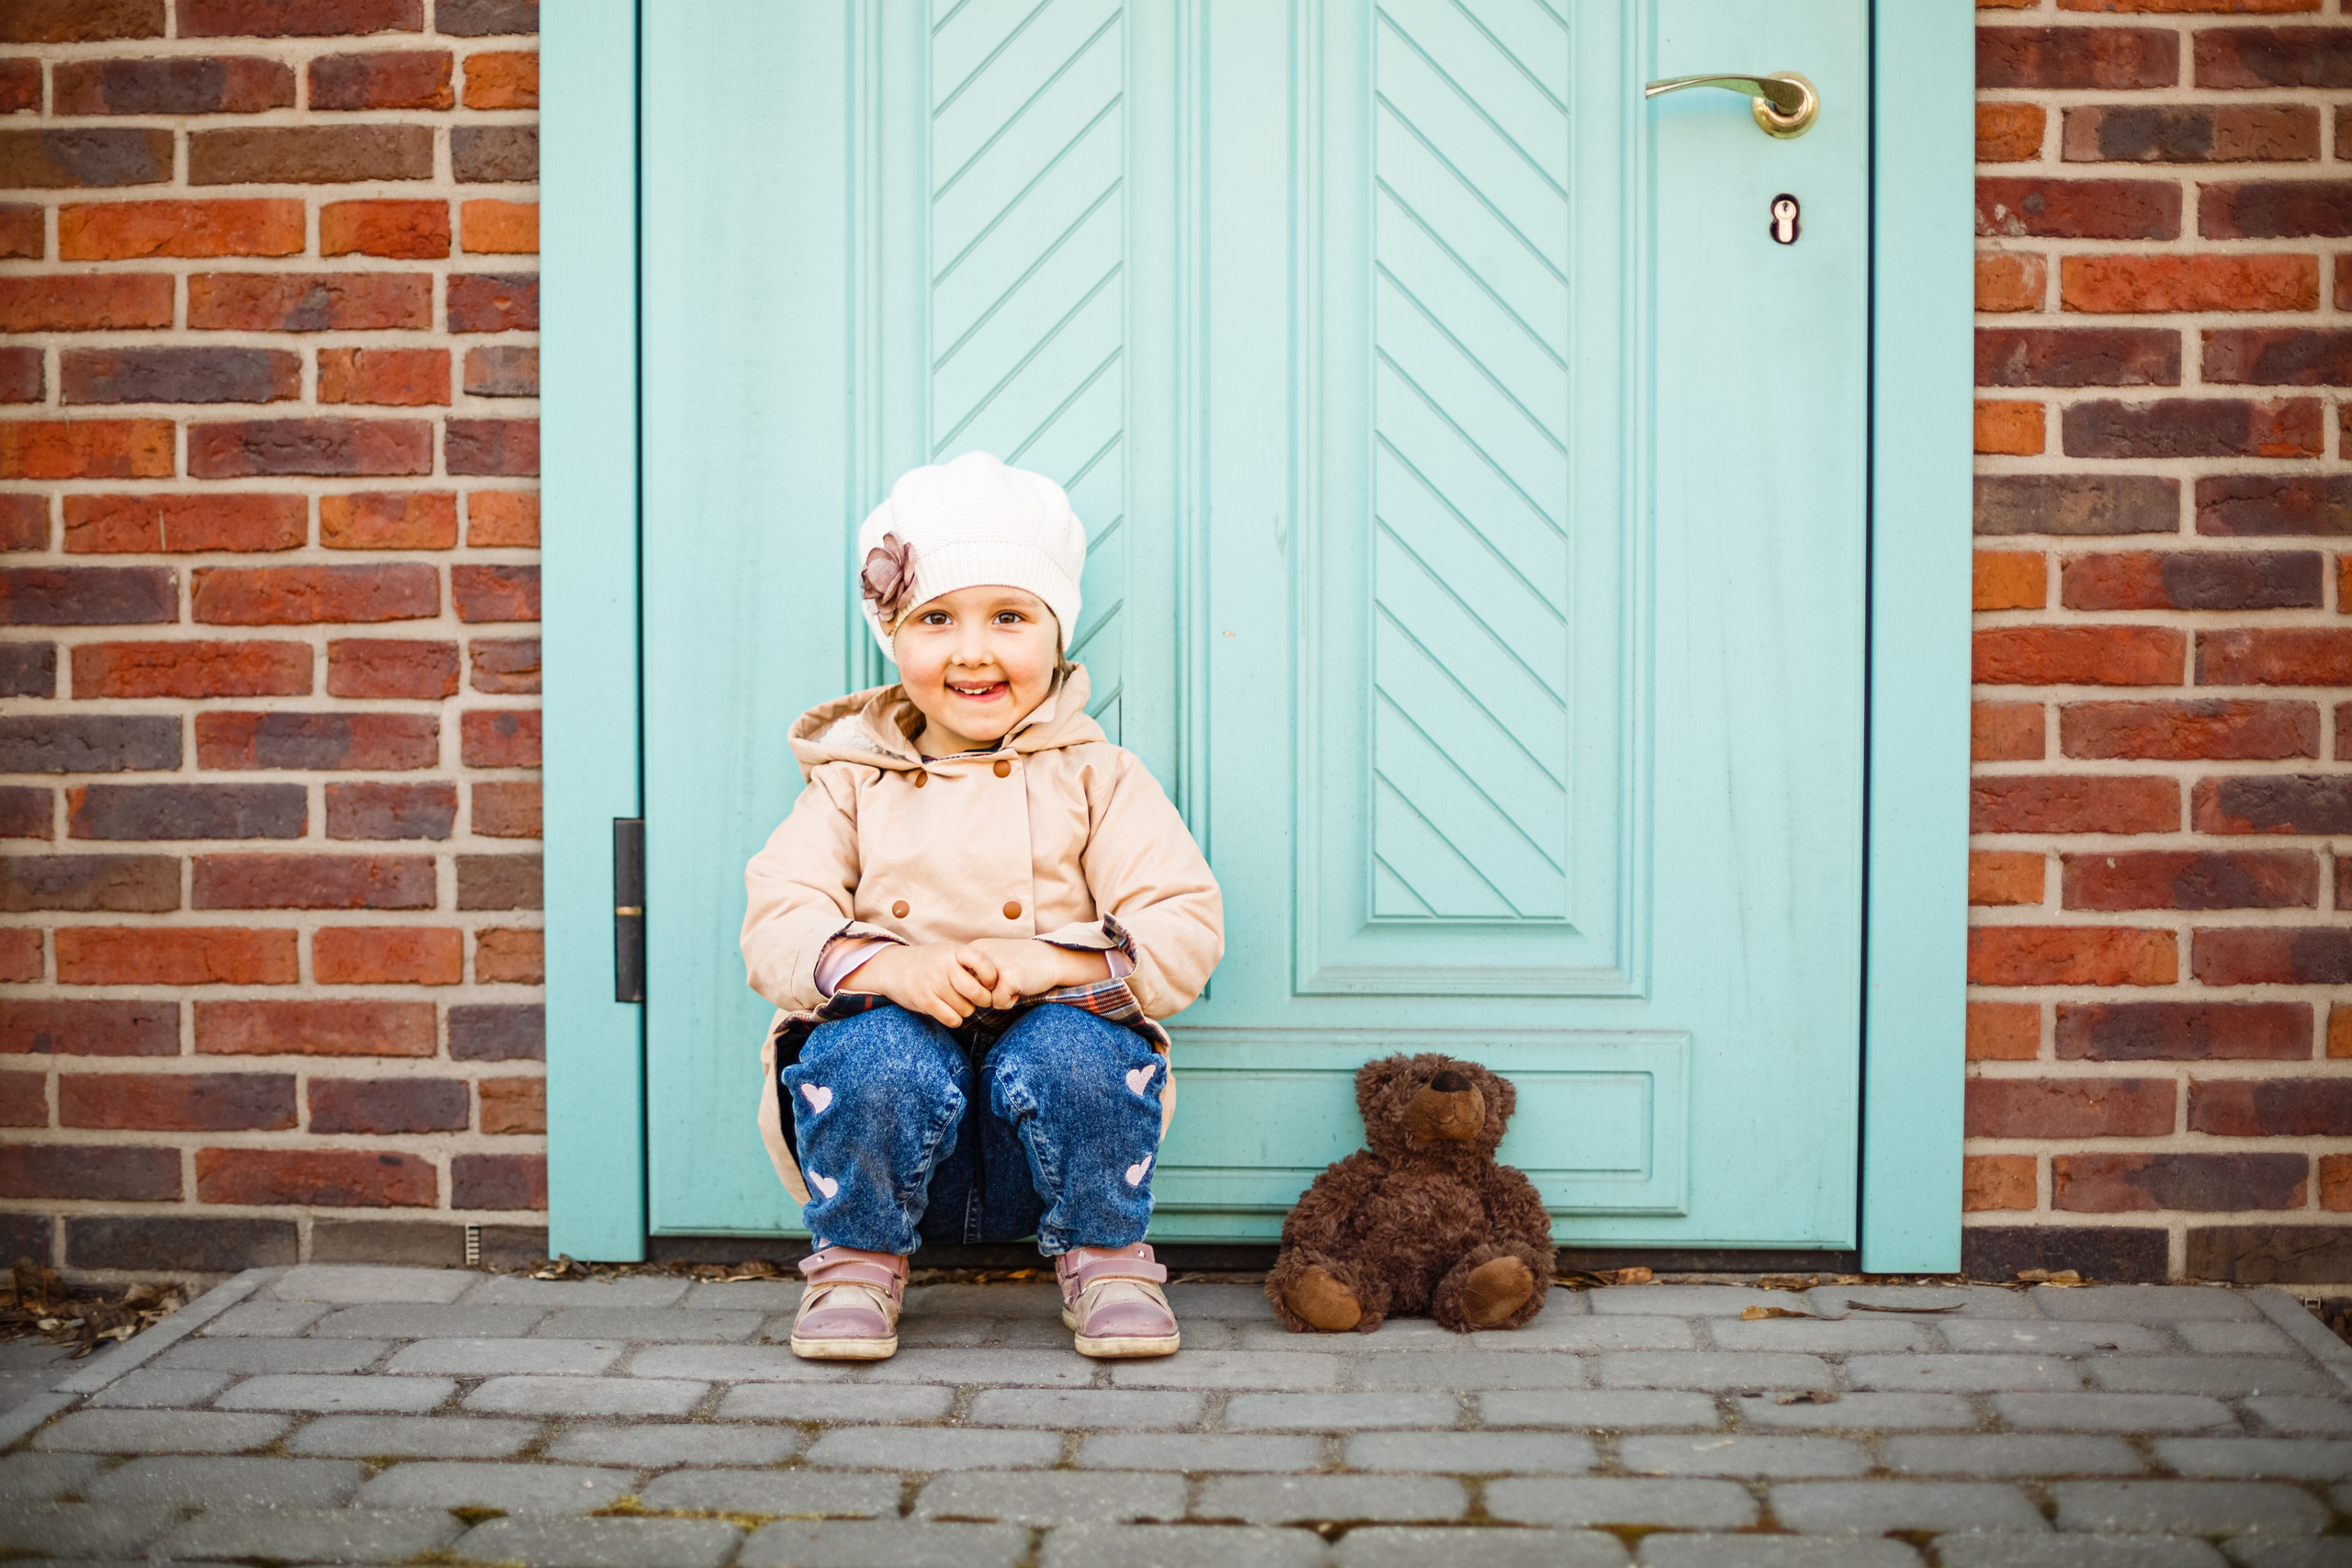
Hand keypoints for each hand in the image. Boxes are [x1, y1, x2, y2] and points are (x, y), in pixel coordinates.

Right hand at [843, 942, 999, 1028]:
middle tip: (977, 999)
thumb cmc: (928, 963)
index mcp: (953, 951)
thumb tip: (998, 983)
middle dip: (982, 1001)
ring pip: (966, 1009)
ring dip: (965, 1010)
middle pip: (977, 993)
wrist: (892, 967)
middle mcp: (944, 965)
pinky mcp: (923, 1000)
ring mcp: (933, 983)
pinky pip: (952, 1018)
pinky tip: (949, 1012)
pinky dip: (954, 1019)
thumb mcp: (947, 953)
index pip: (984, 963)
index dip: (992, 978)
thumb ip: (968, 963)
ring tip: (957, 1002)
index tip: (988, 983)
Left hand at [963, 938, 1110, 1008]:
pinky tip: (1021, 987)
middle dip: (985, 994)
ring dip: (997, 998)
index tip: (993, 979)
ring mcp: (994, 967)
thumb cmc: (1021, 963)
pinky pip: (999, 1004)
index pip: (960, 980)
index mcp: (974, 949)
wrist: (1051, 958)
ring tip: (1012, 984)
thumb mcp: (993, 959)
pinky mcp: (1008, 978)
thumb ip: (974, 972)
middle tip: (1003, 982)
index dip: (977, 987)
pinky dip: (1010, 1001)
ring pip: (983, 1000)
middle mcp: (980, 955)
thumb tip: (955, 995)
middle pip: (969, 992)